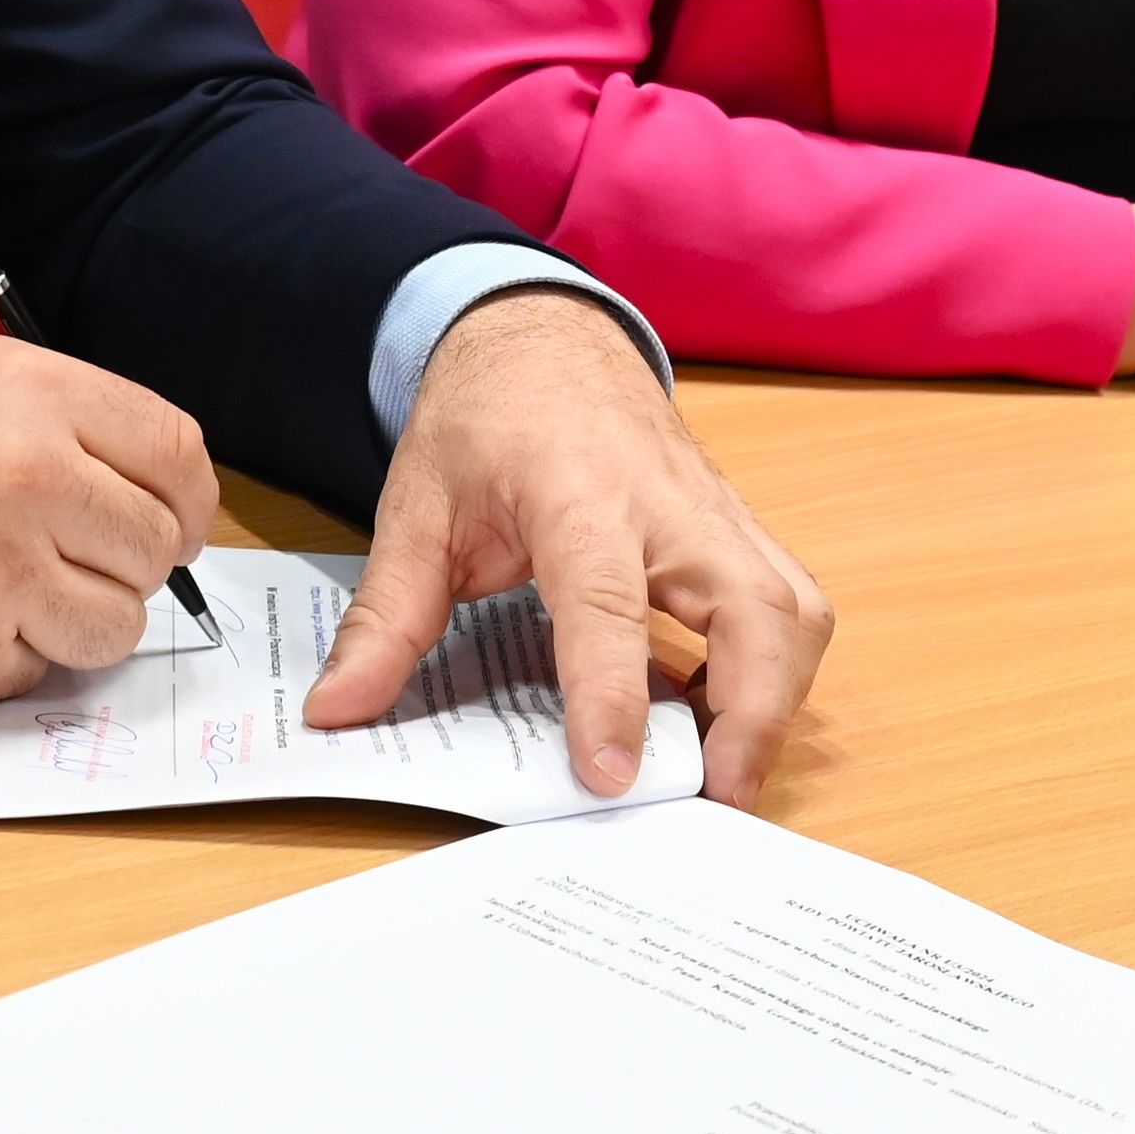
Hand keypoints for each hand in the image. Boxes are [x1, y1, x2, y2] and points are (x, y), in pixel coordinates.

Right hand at [0, 331, 218, 705]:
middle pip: (157, 547)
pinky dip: (11, 659)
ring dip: (79, 620)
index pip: (177, 453)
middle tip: (81, 562)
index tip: (177, 520)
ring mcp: (3, 573)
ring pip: (116, 625)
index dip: (189, 498)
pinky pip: (39, 672)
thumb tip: (135, 471)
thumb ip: (54, 415)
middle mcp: (34, 480)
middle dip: (131, 562)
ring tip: (15, 594)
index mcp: (36, 397)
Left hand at [307, 293, 831, 802]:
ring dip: (779, 700)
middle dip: (754, 714)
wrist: (544, 334)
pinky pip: (788, 607)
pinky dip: (775, 674)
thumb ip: (387, 617)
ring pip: (794, 610)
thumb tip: (340, 710)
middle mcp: (669, 506)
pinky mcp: (736, 531)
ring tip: (724, 774)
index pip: (608, 605)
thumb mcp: (417, 510)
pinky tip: (719, 718)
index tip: (612, 776)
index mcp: (579, 494)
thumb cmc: (486, 416)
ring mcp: (717, 516)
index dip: (613, 695)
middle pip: (756, 609)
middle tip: (714, 799)